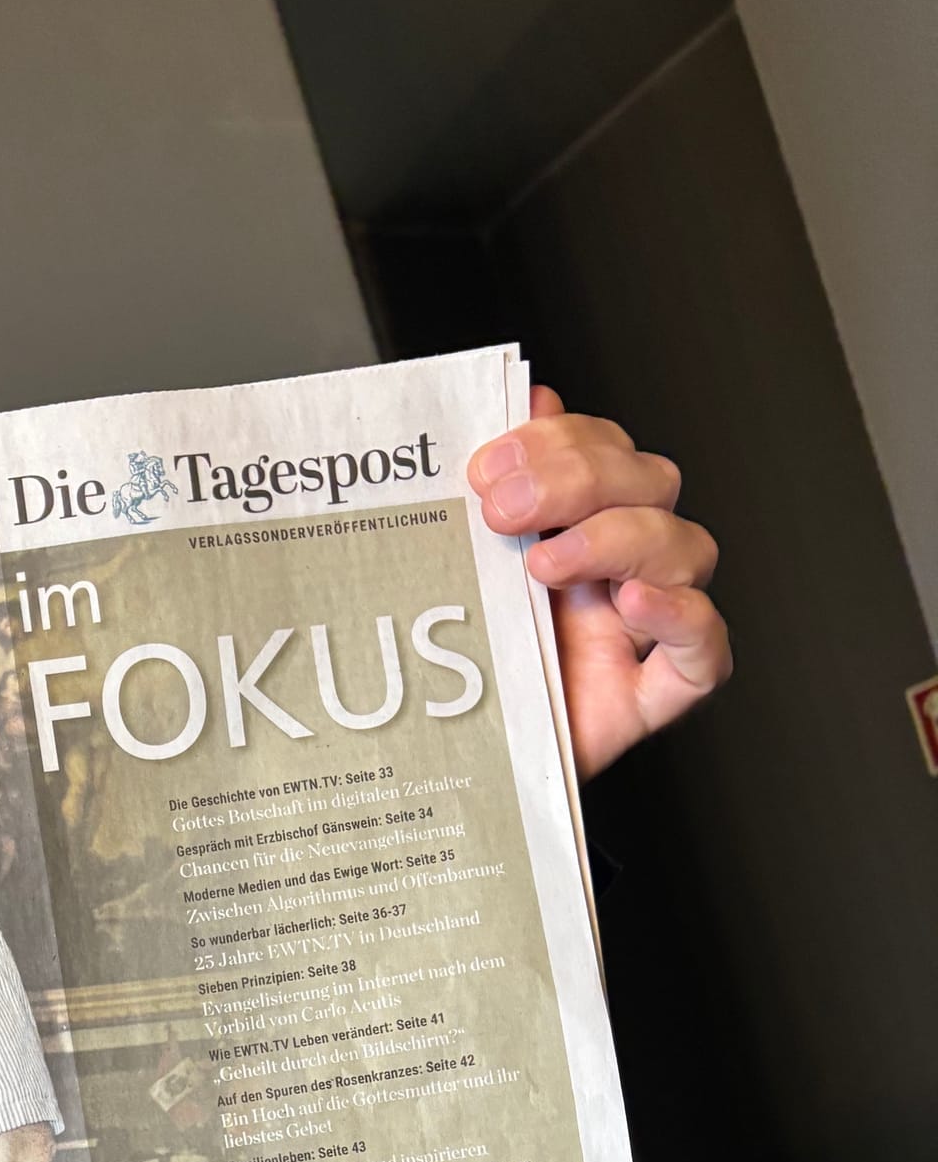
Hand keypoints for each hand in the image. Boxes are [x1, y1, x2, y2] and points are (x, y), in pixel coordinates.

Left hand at [467, 386, 730, 779]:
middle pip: (650, 483)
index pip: (603, 448)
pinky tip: (633, 601)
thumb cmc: (462, 671)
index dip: (558, 440)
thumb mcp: (459, 571)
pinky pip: (704, 651)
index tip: (488, 464)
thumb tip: (525, 393)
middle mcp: (621, 567)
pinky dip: (680, 616)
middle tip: (503, 508)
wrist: (455, 768)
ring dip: (618, 536)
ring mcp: (645, 628)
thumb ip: (492, 487)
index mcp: (578, 525)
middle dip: (579, 478)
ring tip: (544, 564)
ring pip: (685, 548)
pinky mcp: (655, 695)